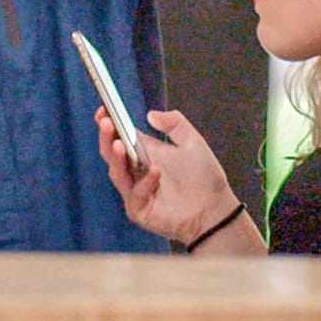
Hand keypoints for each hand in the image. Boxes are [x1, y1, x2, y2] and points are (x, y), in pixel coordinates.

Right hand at [96, 106, 240, 244]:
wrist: (216, 209)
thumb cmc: (204, 177)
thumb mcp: (192, 143)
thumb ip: (175, 124)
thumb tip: (150, 114)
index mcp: (144, 152)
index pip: (119, 136)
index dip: (109, 124)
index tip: (104, 110)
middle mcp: (135, 171)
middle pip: (111, 154)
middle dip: (106, 138)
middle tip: (107, 124)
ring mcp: (135, 191)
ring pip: (117, 174)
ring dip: (117, 158)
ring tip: (120, 144)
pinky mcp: (139, 210)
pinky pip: (135, 195)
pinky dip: (144, 183)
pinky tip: (156, 172)